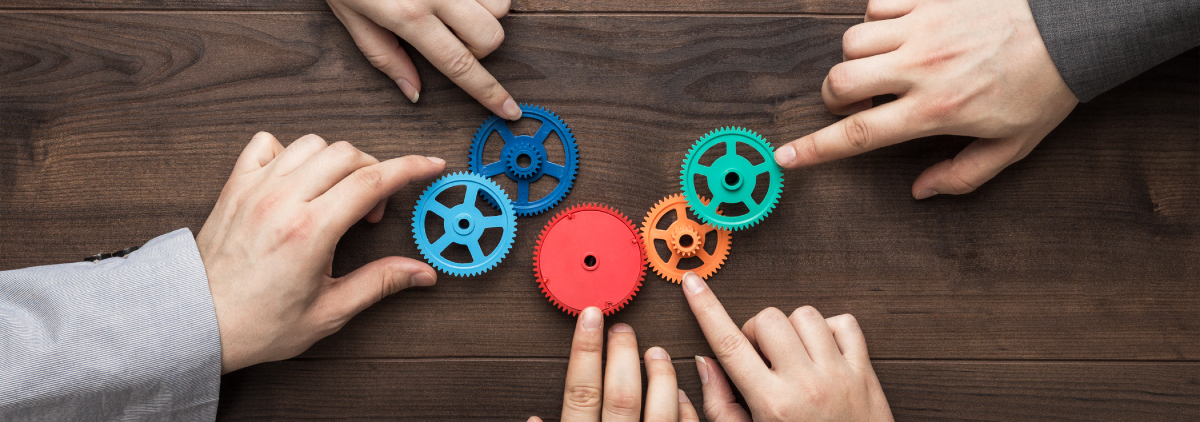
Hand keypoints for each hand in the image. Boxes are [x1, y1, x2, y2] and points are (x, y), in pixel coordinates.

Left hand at [196, 132, 444, 372]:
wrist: (196, 323)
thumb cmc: (259, 323)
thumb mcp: (330, 311)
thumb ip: (379, 283)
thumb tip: (422, 273)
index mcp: (310, 231)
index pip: (372, 180)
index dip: (410, 167)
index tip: (431, 164)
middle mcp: (282, 200)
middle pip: (347, 154)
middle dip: (374, 172)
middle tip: (369, 213)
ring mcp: (255, 188)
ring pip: (311, 144)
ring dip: (335, 162)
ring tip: (335, 197)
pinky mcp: (234, 186)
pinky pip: (266, 143)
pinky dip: (289, 152)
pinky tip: (296, 180)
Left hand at [327, 0, 521, 119]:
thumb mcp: (351, 17)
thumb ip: (384, 56)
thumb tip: (413, 91)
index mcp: (409, 16)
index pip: (459, 64)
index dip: (488, 92)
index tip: (509, 109)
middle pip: (490, 37)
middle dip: (480, 47)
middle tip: (453, 36)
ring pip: (500, 7)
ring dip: (484, 14)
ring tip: (455, 7)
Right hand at [528, 307, 699, 421]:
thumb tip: (533, 420)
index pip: (581, 391)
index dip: (585, 350)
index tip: (590, 318)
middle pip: (621, 394)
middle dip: (623, 354)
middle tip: (623, 329)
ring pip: (660, 412)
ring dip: (661, 376)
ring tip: (657, 353)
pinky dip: (684, 410)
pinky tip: (682, 393)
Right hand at [681, 273, 892, 420]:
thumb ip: (720, 405)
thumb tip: (705, 363)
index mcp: (772, 404)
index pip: (729, 343)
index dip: (705, 308)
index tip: (693, 284)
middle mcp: (806, 385)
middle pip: (767, 319)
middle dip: (756, 332)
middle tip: (761, 358)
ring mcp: (839, 375)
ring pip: (805, 315)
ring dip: (792, 329)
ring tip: (793, 356)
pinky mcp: (864, 372)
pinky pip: (844, 324)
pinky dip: (831, 331)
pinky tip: (822, 353)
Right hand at [774, 0, 1078, 198]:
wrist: (1073, 28)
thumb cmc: (1044, 87)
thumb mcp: (1012, 145)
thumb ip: (964, 174)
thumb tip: (921, 192)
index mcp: (936, 110)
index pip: (859, 134)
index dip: (815, 149)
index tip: (785, 158)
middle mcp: (922, 67)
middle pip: (840, 82)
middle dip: (836, 97)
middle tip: (859, 102)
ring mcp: (924, 26)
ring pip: (851, 41)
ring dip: (857, 57)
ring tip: (885, 64)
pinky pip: (875, 3)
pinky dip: (877, 17)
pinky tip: (900, 29)